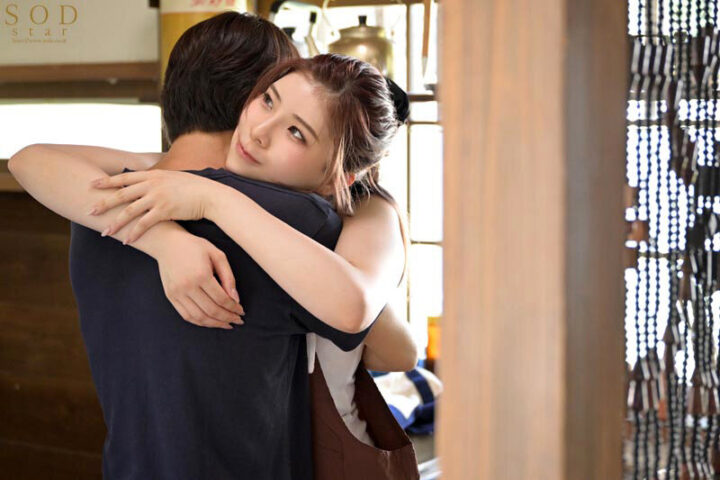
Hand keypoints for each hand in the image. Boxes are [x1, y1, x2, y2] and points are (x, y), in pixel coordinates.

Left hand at [89, 170, 218, 243]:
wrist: (210, 195)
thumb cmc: (195, 188)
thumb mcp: (174, 178)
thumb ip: (159, 179)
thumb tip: (149, 181)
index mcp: (153, 175)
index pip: (124, 178)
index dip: (106, 181)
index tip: (91, 184)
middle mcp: (152, 184)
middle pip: (121, 194)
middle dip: (103, 203)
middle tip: (89, 210)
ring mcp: (157, 197)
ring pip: (129, 211)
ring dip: (116, 223)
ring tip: (105, 232)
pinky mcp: (165, 210)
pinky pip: (144, 223)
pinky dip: (134, 233)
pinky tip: (126, 241)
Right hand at [155, 234, 244, 328]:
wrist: (168, 244)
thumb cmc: (195, 247)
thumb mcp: (217, 255)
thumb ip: (228, 277)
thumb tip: (235, 299)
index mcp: (201, 275)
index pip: (221, 299)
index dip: (233, 308)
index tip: (242, 311)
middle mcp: (187, 286)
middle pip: (211, 310)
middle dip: (227, 318)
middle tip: (238, 320)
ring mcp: (177, 293)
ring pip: (199, 317)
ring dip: (215, 324)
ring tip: (227, 324)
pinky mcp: (170, 296)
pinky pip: (187, 316)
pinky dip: (200, 322)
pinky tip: (211, 322)